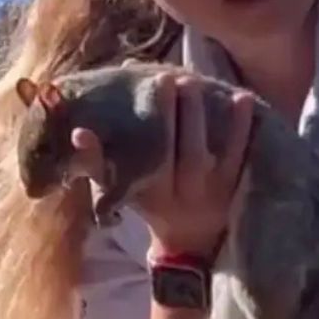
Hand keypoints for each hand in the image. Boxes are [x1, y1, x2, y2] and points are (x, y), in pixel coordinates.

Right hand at [71, 73, 255, 259]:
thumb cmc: (149, 203)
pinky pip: (238, 156)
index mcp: (149, 191)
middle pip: (177, 152)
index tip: (140, 92)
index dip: (142, 127)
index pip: (145, 157)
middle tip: (170, 78)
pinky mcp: (233, 186)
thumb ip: (96, 161)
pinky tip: (240, 97)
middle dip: (172, 115)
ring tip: (197, 81)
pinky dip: (240, 128)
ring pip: (205, 153)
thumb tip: (78, 132)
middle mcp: (179, 192)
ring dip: (202, 117)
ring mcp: (209, 190)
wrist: (191, 240)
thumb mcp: (120, 189)